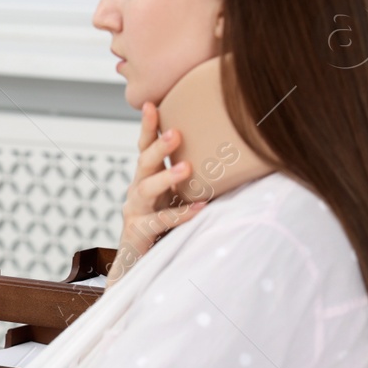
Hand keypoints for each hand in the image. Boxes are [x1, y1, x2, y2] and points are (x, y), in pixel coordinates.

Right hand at [108, 101, 205, 283]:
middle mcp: (137, 190)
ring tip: (187, 168)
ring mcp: (135, 211)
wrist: (138, 264)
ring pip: (145, 188)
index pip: (145, 147)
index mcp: (146, 178)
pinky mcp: (138, 232)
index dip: (148, 127)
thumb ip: (192, 180)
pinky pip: (159, 221)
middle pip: (144, 162)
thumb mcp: (176, 198)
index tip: (151, 104)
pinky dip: (180, 213)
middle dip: (158, 145)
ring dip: (166, 176)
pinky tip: (200, 208)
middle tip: (177, 132)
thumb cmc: (164, 227)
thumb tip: (233, 158)